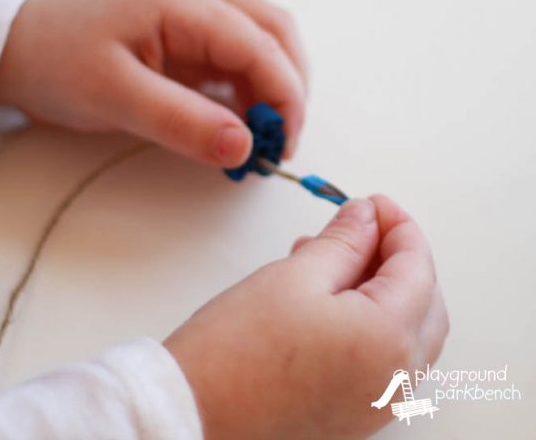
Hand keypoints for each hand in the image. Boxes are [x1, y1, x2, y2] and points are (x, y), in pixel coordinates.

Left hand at [0, 0, 306, 167]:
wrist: (16, 46)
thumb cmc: (55, 61)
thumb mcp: (114, 96)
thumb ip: (181, 121)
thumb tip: (244, 148)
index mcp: (182, 2)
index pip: (261, 44)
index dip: (285, 96)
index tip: (281, 147)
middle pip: (274, 32)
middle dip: (289, 87)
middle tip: (277, 141)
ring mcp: (192, 13)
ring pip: (260, 41)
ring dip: (272, 87)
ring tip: (259, 135)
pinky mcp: (184, 34)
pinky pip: (232, 56)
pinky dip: (247, 88)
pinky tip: (236, 119)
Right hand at [164, 195, 448, 439]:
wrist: (194, 410)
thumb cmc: (238, 346)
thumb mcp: (296, 275)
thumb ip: (343, 241)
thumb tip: (365, 216)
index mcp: (388, 340)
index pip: (417, 269)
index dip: (399, 226)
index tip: (375, 203)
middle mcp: (395, 380)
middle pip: (423, 302)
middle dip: (398, 256)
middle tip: (364, 225)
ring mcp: (377, 402)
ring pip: (405, 330)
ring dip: (382, 286)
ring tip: (335, 254)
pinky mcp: (354, 412)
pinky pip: (383, 356)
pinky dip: (370, 318)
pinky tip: (332, 294)